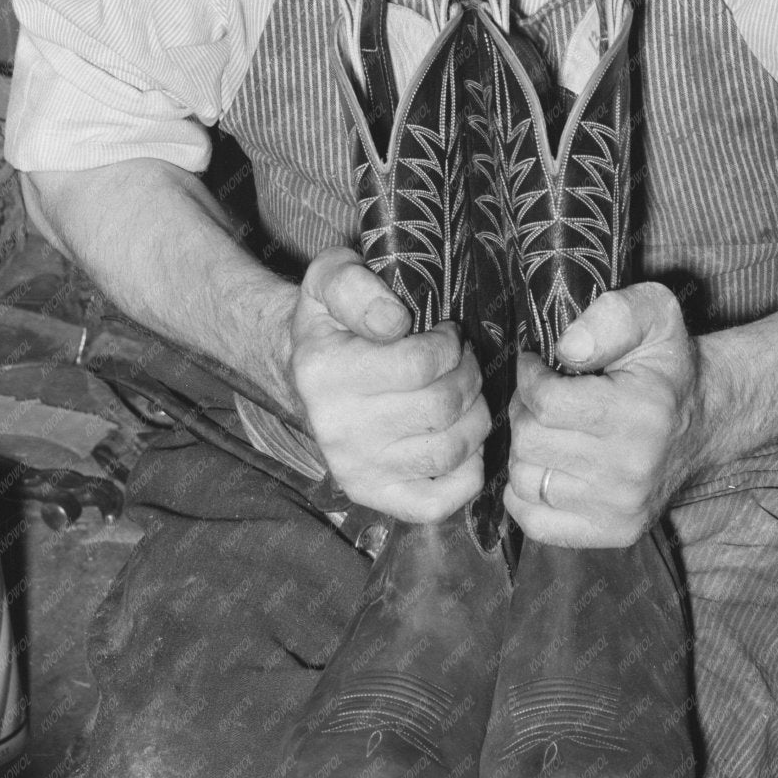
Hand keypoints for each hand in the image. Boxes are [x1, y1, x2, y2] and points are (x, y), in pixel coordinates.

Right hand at [287, 247, 490, 524]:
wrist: (302, 372)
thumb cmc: (331, 321)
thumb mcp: (331, 277)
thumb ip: (356, 285)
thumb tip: (393, 322)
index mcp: (324, 373)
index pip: (421, 365)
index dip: (449, 345)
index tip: (444, 335)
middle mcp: (336, 430)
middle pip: (442, 407)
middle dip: (467, 375)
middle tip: (461, 362)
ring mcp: (355, 470)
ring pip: (450, 451)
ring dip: (475, 416)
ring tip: (463, 393)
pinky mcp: (373, 496)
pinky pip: (439, 501)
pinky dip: (468, 471)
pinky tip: (459, 438)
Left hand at [504, 282, 704, 548]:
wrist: (703, 420)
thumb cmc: (665, 365)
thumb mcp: (652, 313)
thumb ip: (611, 316)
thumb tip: (567, 350)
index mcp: (641, 414)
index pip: (544, 403)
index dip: (530, 378)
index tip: (539, 368)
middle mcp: (633, 469)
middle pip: (530, 442)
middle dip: (526, 412)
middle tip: (543, 399)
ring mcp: (624, 507)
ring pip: (525, 480)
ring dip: (526, 451)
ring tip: (548, 431)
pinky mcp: (616, 533)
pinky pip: (535, 521)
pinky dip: (527, 493)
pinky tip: (548, 467)